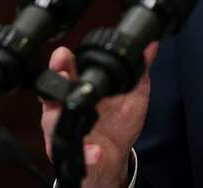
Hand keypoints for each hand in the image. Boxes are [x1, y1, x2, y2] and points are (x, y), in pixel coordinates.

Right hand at [40, 43, 158, 187]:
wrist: (116, 156)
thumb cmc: (119, 122)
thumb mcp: (133, 93)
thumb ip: (139, 70)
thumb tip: (151, 46)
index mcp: (80, 88)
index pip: (66, 70)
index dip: (61, 61)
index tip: (64, 54)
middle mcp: (66, 108)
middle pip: (52, 91)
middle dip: (55, 81)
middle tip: (63, 74)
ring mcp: (66, 131)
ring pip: (54, 122)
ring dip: (60, 116)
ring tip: (76, 108)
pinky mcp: (72, 154)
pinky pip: (76, 153)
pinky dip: (86, 153)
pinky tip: (95, 151)